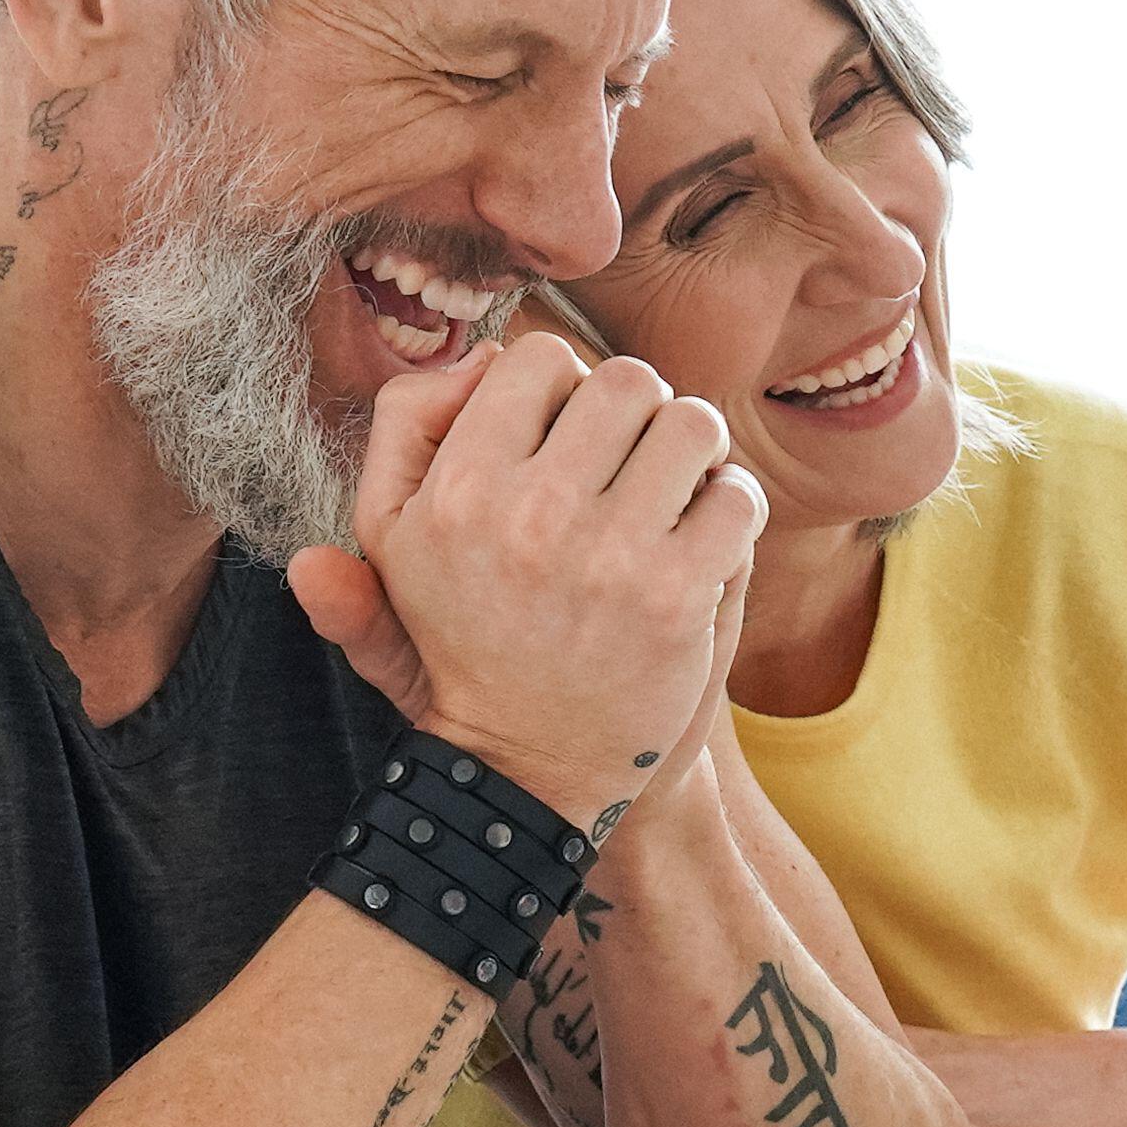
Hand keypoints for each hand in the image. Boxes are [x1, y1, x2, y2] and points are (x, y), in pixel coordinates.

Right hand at [287, 332, 764, 826]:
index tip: (565, 439)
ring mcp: (607, 557)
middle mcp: (527, 515)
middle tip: (629, 464)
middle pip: (625, 378)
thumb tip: (470, 358)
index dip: (561, 388)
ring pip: (693, 422)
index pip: (537, 357)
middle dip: (637, 412)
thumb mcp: (390, 545)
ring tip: (672, 494)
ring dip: (694, 451)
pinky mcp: (675, 599)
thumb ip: (400, 434)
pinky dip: (732, 508)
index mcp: (454, 490)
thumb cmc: (465, 641)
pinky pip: (736, 494)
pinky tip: (703, 541)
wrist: (529, 769)